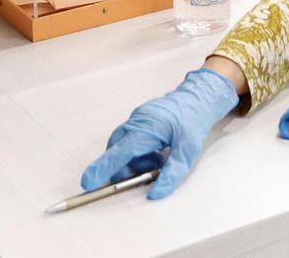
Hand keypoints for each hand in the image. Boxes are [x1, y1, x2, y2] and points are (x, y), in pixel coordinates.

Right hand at [80, 68, 237, 199]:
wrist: (200, 96)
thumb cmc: (194, 119)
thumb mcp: (189, 151)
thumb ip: (172, 173)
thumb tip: (155, 193)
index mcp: (147, 129)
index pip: (119, 152)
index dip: (102, 168)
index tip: (88, 182)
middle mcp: (137, 122)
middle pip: (118, 151)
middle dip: (126, 168)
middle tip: (145, 175)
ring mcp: (136, 118)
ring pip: (124, 147)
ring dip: (137, 161)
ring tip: (159, 161)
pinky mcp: (140, 119)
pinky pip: (131, 140)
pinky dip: (140, 152)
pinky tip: (158, 153)